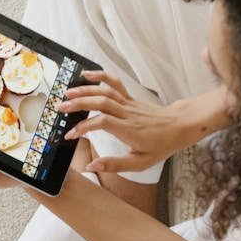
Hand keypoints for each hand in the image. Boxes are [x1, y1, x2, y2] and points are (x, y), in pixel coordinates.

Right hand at [60, 71, 231, 173]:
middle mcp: (127, 114)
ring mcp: (129, 103)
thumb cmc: (161, 145)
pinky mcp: (130, 98)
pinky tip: (87, 74)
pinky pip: (114, 84)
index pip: (102, 123)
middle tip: (60, 108)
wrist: (180, 126)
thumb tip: (91, 166)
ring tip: (67, 92)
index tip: (70, 135)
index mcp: (129, 130)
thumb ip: (115, 165)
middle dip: (79, 104)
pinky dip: (100, 76)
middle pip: (101, 102)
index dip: (83, 127)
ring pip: (105, 91)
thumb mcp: (140, 163)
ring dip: (86, 89)